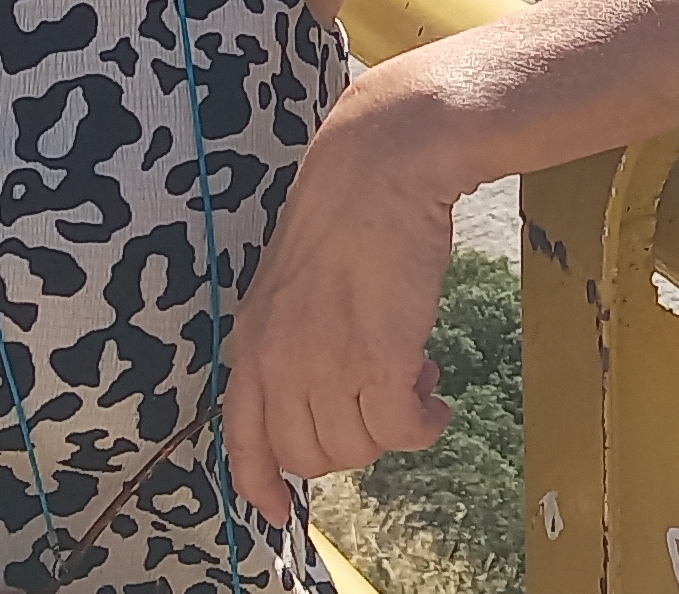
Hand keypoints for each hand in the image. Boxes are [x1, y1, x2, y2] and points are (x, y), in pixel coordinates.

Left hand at [221, 101, 463, 524]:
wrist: (381, 168)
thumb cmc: (348, 215)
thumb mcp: (295, 286)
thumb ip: (298, 342)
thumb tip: (336, 395)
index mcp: (252, 343)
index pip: (243, 438)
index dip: (259, 484)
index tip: (276, 511)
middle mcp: (279, 363)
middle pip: (309, 455)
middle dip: (351, 443)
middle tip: (384, 400)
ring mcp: (325, 364)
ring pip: (357, 448)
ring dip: (391, 430)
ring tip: (415, 382)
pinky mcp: (378, 359)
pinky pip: (400, 432)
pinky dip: (423, 426)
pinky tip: (435, 398)